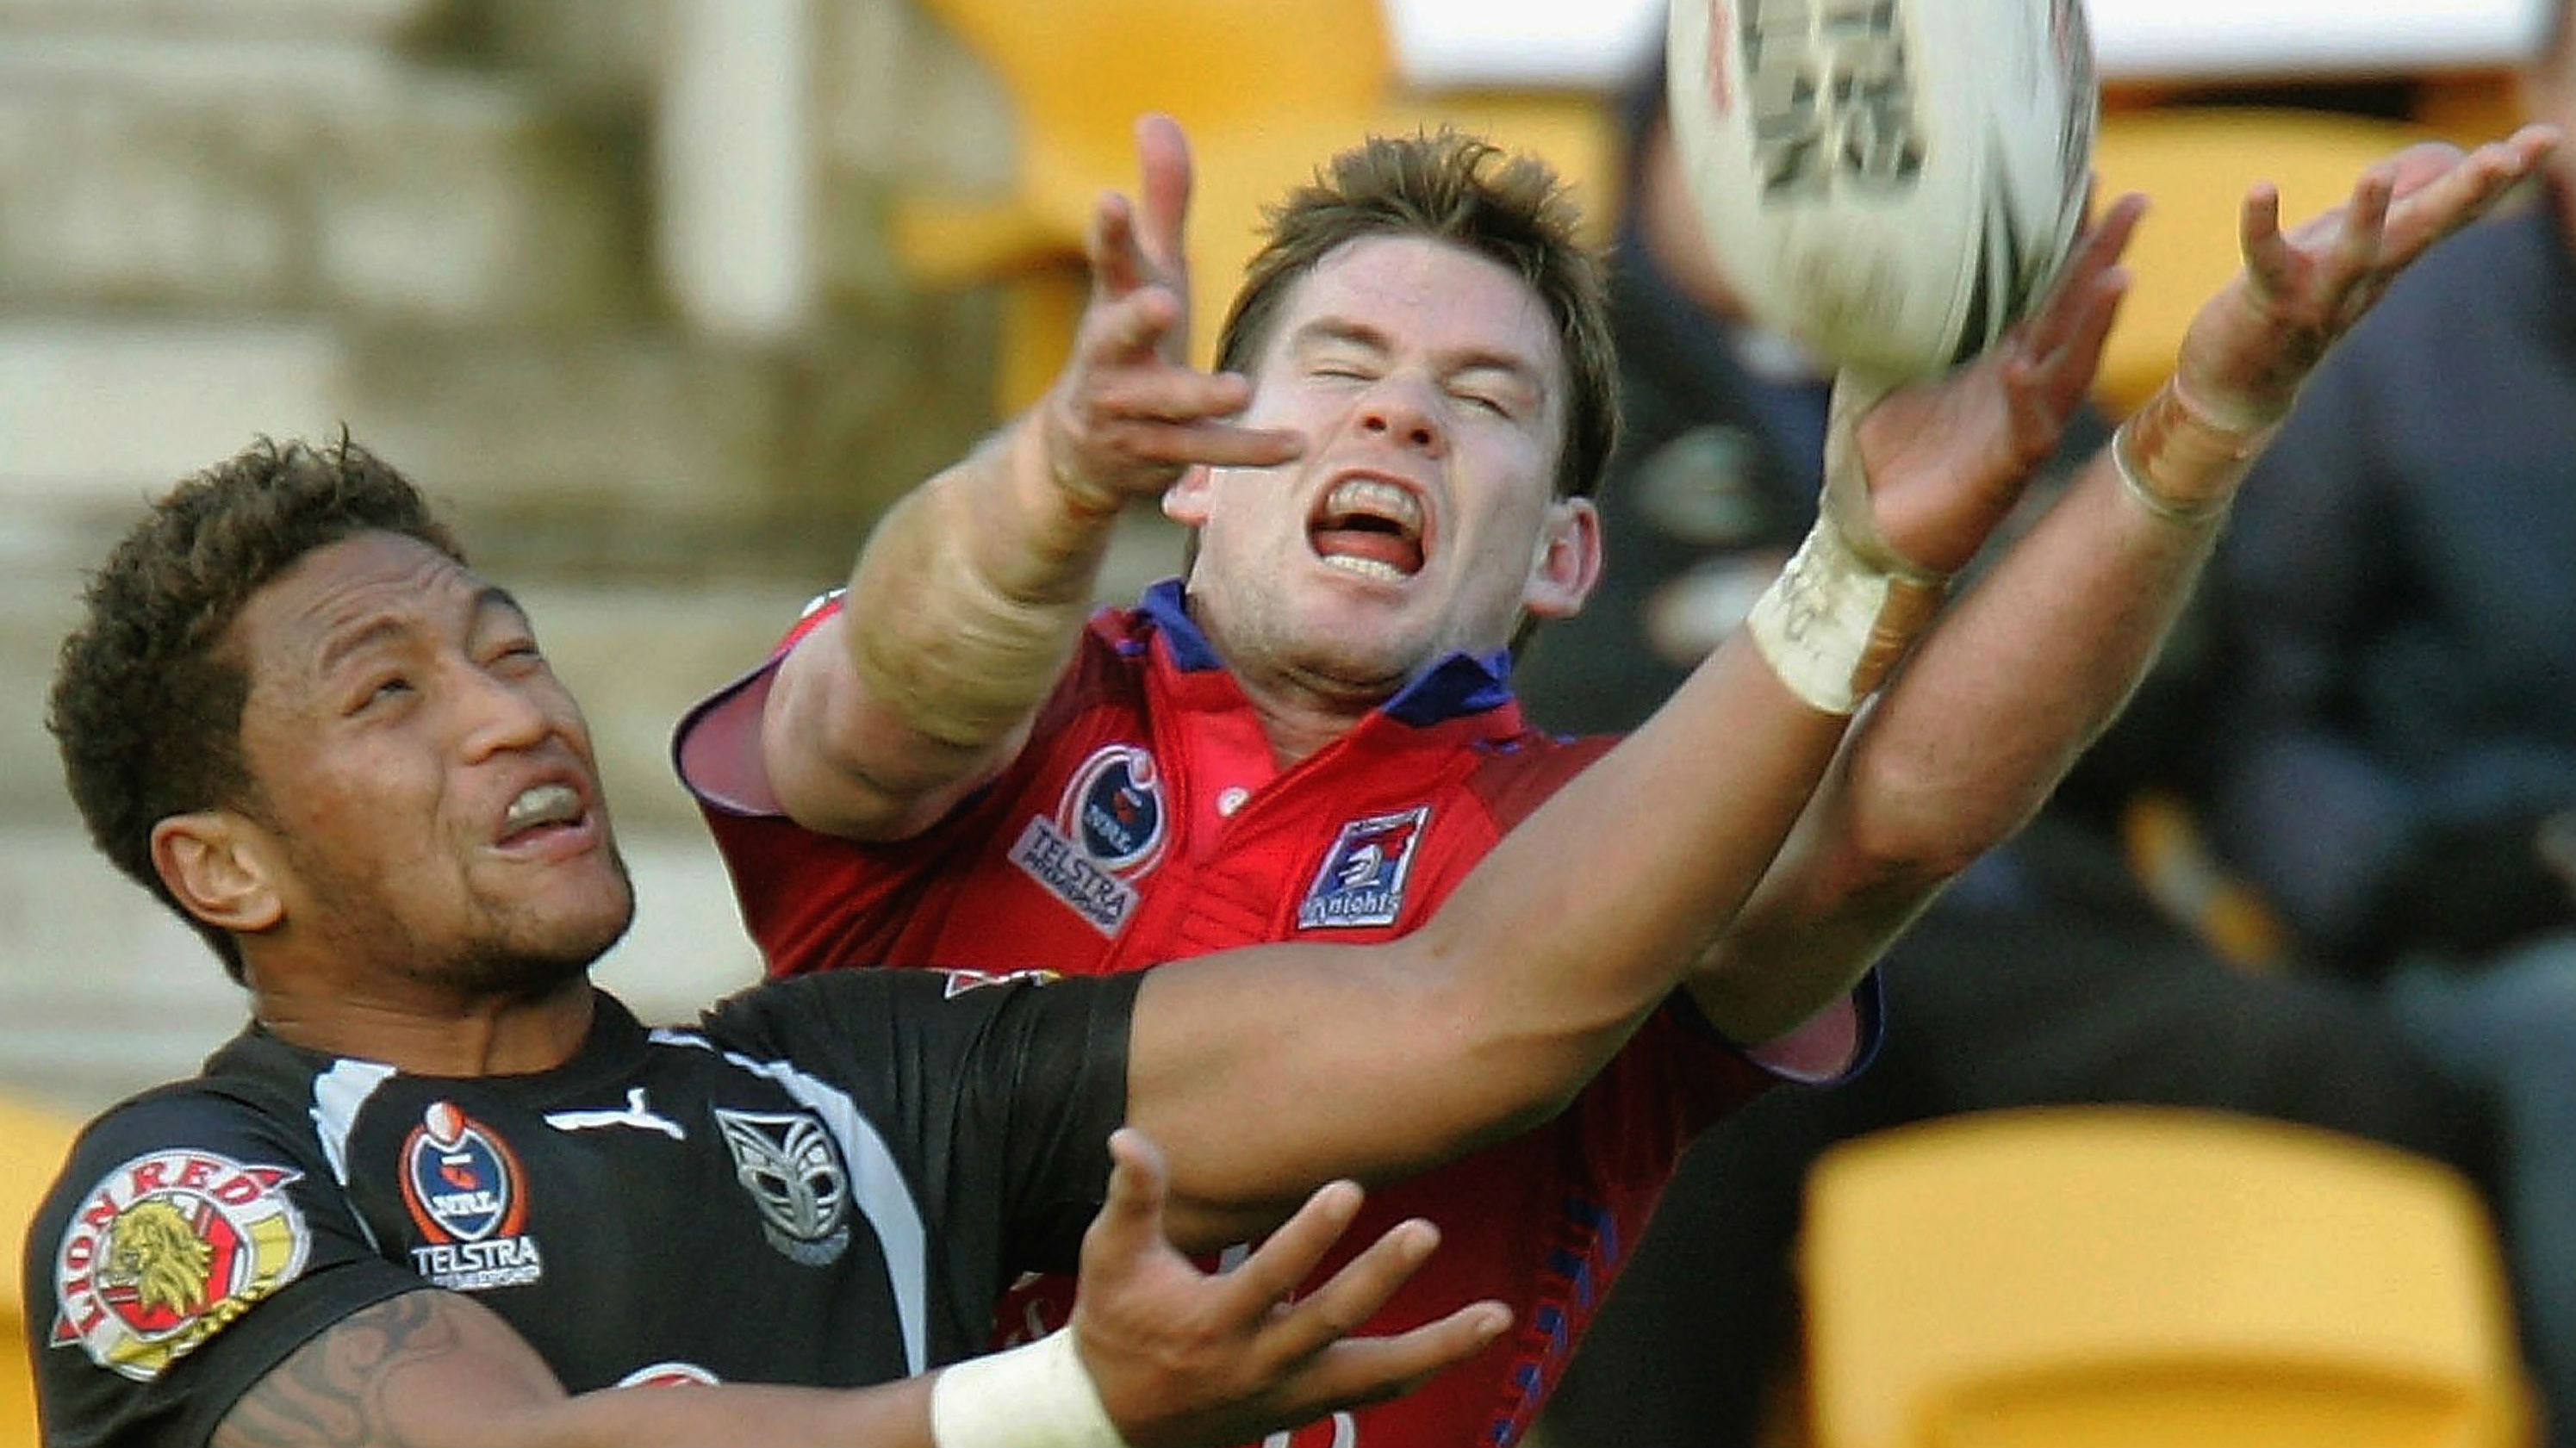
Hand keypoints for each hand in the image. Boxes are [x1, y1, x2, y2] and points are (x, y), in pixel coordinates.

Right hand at [1039, 115, 1302, 512]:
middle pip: (1115, 337)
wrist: (1078, 450)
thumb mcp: (1147, 271)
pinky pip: (1203, 453)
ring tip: (1240, 388)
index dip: (1109, 232)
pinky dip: (1248, 451)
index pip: (1108, 262)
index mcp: (1112, 305)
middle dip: (1133, 321)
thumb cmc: (1128, 342)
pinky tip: (1295, 443)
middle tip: (1161, 304)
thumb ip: (1161, 202)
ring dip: (1198, 398)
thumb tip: (1156, 117)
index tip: (1109, 199)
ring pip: (1163, 407)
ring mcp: (1127, 412)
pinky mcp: (1154, 456)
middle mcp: (1109, 359)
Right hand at [1071, 1129, 1509, 1447]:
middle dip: (1380, 1279)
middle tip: (1426, 1231)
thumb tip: (1127, 1137)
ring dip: (1439, 1347)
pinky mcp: (1309, 1406)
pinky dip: (1427, 1366)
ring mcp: (1290, 1393)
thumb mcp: (1109, 1257)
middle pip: (1329, 1323)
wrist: (1114, 1422)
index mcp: (1211, 1324)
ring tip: (1497, 1316)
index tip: (1348, 1188)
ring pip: (1375, 1376)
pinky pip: (1378, 1390)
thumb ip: (1134, 1197)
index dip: (1308, 1237)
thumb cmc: (1115, 1324)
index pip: (1267, 1278)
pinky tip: (1477, 1337)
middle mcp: (1258, 1364)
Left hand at [1854, 190, 2143, 573]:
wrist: (1869, 523)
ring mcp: (2019, 422)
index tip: (2082, 177)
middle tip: (2137, 203)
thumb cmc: (1880, 445)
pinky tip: (2021, 366)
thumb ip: (1887, 316)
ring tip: (2118, 274)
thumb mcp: (1878, 365)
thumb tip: (1864, 252)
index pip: (2036, 284)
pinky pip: (2026, 426)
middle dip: (2103, 258)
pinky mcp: (2006, 466)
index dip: (2060, 235)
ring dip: (2092, 321)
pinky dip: (2025, 395)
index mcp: (1993, 350)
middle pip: (2070, 310)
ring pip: (2069, 365)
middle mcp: (2019, 379)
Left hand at [2174, 124, 2560, 429]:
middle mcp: (2366, 277)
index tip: (2549, 137)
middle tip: (2506, 155)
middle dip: (2466, 193)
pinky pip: (2267, 261)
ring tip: (2377, 172)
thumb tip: (2446, 156)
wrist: (2239, 389)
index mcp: (2391, 257)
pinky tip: (2261, 188)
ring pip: (2355, 254)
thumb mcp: (2356, 250)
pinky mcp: (2267, 302)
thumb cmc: (2300, 305)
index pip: (2457, 212)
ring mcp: (2320, 294)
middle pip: (2425, 229)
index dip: (2504, 178)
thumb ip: (2400, 206)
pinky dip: (2262, 226)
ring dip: (2367, 215)